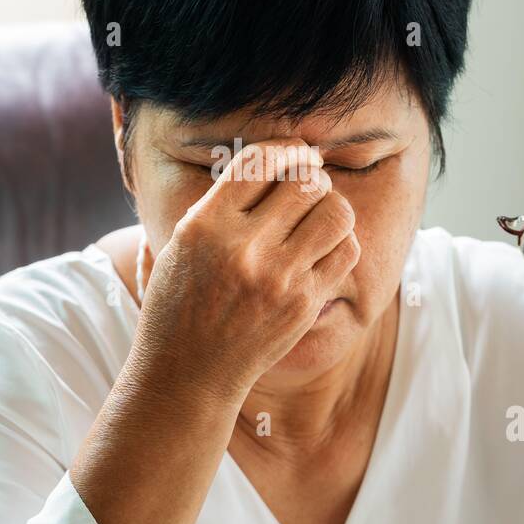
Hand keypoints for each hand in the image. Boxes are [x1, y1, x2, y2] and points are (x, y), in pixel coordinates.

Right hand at [127, 138, 360, 400]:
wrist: (188, 374)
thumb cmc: (178, 304)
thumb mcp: (178, 244)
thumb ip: (215, 204)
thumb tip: (260, 161)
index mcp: (205, 225)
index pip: (260, 161)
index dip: (285, 149)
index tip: (294, 153)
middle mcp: (244, 248)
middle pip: (304, 181)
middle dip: (311, 175)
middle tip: (309, 182)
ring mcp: (279, 278)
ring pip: (335, 212)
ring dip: (331, 205)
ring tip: (318, 213)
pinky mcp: (304, 303)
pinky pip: (345, 251)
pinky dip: (341, 241)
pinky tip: (323, 246)